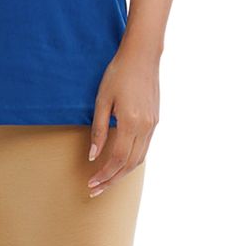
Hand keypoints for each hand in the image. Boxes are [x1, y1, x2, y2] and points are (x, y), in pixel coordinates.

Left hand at [86, 46, 159, 197]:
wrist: (143, 55)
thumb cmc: (118, 74)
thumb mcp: (102, 101)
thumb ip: (98, 130)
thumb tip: (93, 156)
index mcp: (131, 122)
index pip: (116, 159)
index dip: (103, 174)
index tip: (91, 183)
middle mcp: (145, 127)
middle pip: (128, 165)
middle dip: (111, 180)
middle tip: (95, 190)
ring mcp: (153, 125)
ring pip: (138, 160)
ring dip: (122, 174)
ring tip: (106, 181)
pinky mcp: (155, 121)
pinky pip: (144, 149)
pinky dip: (131, 161)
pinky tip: (119, 164)